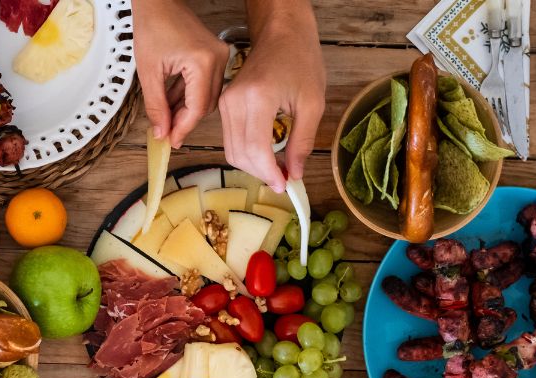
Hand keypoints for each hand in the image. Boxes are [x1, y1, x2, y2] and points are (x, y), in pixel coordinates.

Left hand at [133, 0, 227, 147]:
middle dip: (185, 121)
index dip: (183, 128)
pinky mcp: (214, 55)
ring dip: (186, 109)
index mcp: (202, 63)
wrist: (158, 2)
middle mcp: (217, 60)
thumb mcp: (148, 73)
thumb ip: (156, 106)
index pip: (197, 107)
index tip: (171, 141)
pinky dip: (188, 96)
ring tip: (166, 119)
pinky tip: (172, 103)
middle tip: (166, 133)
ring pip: (206, 97)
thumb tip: (162, 132)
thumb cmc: (152, 27)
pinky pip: (205, 84)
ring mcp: (219, 56)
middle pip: (205, 104)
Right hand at [219, 2, 324, 191]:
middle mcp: (234, 102)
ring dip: (253, 166)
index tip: (285, 186)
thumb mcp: (312, 104)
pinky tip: (266, 155)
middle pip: (240, 154)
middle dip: (261, 173)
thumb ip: (302, 142)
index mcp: (257, 99)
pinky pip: (230, 139)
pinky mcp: (223, 105)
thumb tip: (295, 174)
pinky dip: (247, 153)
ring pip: (232, 150)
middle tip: (284, 180)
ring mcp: (224, 103)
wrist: (281, 34)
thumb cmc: (301, 62)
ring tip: (277, 169)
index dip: (269, 173)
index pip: (255, 149)